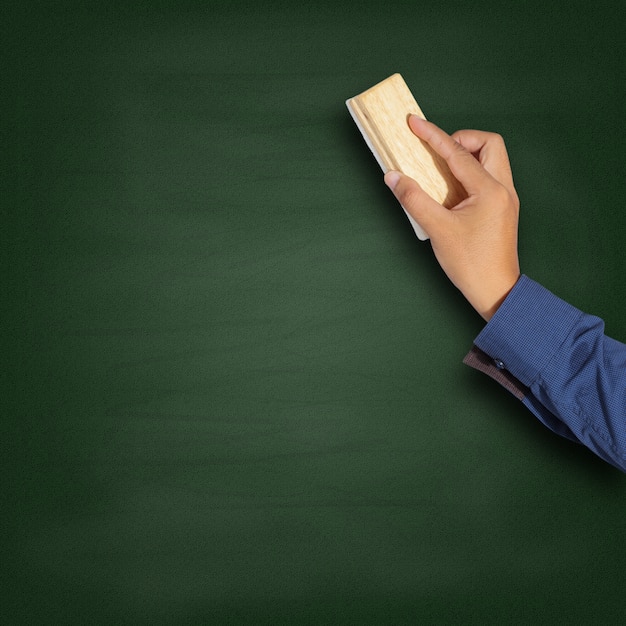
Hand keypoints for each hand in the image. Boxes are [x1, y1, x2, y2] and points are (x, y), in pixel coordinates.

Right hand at [384, 115, 520, 320]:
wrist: (496, 290)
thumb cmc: (470, 264)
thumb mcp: (437, 230)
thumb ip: (413, 199)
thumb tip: (393, 177)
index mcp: (490, 190)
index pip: (457, 153)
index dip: (433, 135)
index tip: (414, 122)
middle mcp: (504, 188)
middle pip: (489, 144)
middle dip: (461, 140)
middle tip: (437, 152)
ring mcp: (506, 198)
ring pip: (492, 159)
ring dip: (468, 156)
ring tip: (443, 169)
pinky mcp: (503, 208)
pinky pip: (489, 176)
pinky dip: (471, 172)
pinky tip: (453, 188)